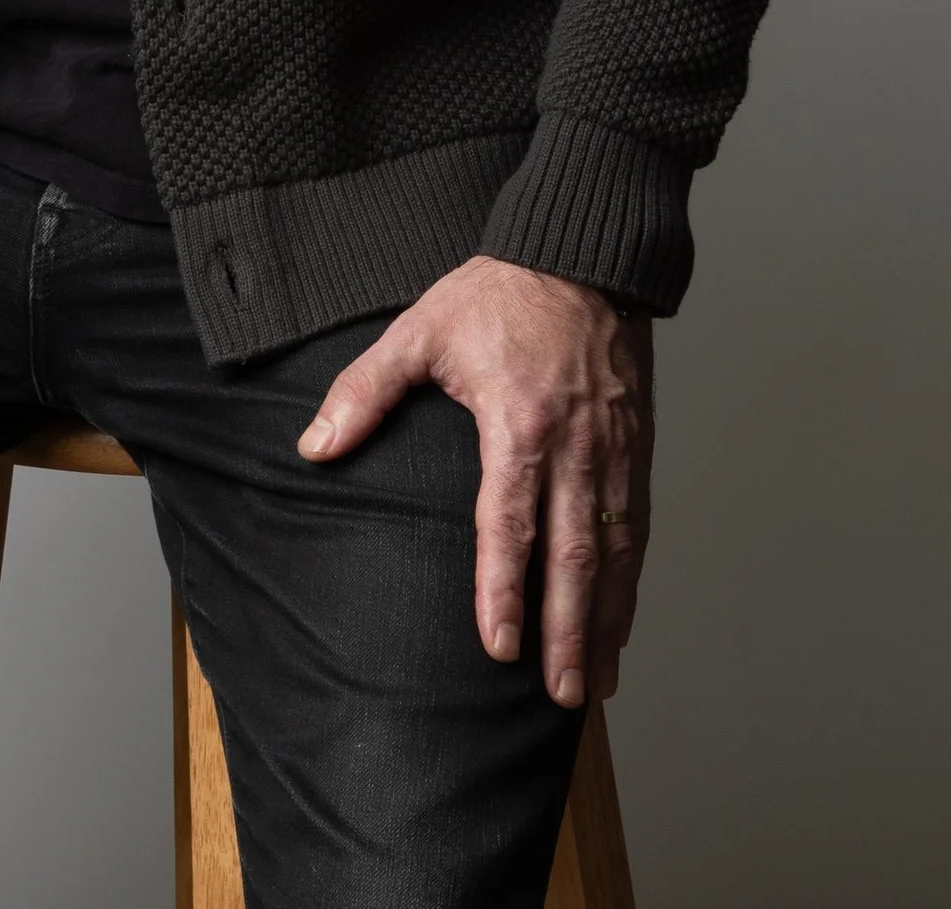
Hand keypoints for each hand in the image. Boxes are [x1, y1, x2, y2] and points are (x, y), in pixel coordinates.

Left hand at [298, 257, 652, 707]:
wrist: (582, 254)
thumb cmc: (496, 294)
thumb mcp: (420, 331)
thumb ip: (366, 391)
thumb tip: (314, 445)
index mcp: (519, 422)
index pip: (510, 521)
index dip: (503, 588)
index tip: (498, 647)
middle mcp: (574, 447)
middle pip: (572, 555)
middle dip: (567, 632)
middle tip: (561, 696)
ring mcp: (612, 451)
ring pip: (614, 553)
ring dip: (606, 622)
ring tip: (594, 684)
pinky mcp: (636, 449)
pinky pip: (636, 528)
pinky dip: (630, 583)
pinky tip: (620, 622)